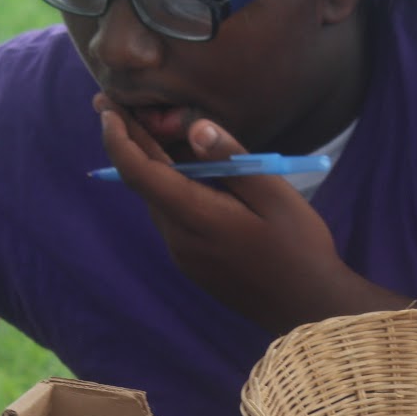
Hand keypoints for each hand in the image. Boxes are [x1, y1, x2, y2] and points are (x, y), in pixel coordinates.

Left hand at [93, 97, 408, 332]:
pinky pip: (172, 217)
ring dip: (149, 165)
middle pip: (143, 184)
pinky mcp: (193, 264)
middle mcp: (179, 238)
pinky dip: (167, 188)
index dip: (118, 139)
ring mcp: (184, 255)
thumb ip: (232, 159)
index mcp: (196, 217)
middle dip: (127, 143)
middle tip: (113, 106)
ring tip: (149, 129)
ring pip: (157, 201)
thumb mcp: (275, 195)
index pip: (139, 173)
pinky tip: (183, 171)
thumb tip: (195, 126)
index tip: (109, 109)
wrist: (307, 309)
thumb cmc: (299, 247)